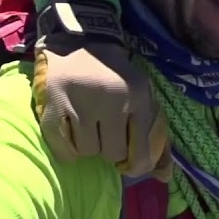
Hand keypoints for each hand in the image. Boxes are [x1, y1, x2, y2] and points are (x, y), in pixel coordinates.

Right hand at [32, 0, 171, 181]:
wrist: (81, 41)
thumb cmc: (117, 75)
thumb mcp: (144, 95)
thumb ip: (156, 136)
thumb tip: (165, 178)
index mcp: (138, 97)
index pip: (141, 151)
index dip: (136, 165)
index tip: (130, 161)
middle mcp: (110, 100)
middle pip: (112, 153)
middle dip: (110, 149)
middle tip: (107, 133)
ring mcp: (79, 102)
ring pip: (87, 151)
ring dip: (89, 146)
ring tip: (89, 126)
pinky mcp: (53, 105)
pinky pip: (62, 149)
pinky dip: (68, 149)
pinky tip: (72, 133)